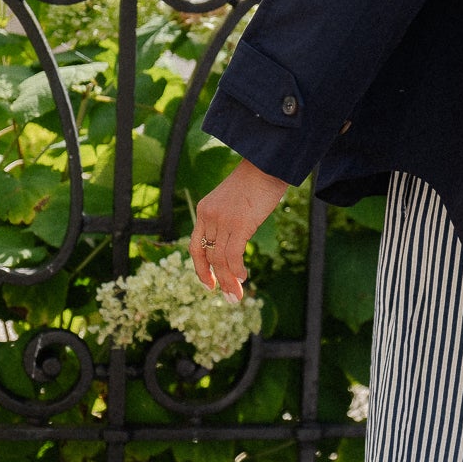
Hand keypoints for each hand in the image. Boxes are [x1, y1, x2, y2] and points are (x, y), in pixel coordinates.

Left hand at [190, 159, 287, 298]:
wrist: (267, 163)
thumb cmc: (256, 180)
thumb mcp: (234, 199)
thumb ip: (229, 218)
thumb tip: (236, 239)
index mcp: (204, 210)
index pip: (195, 246)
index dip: (200, 268)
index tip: (209, 284)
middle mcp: (209, 216)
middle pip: (209, 257)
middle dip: (218, 280)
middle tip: (230, 298)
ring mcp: (223, 220)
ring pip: (221, 260)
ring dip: (229, 282)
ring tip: (237, 296)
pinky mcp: (240, 223)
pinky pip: (233, 254)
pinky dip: (237, 269)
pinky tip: (243, 277)